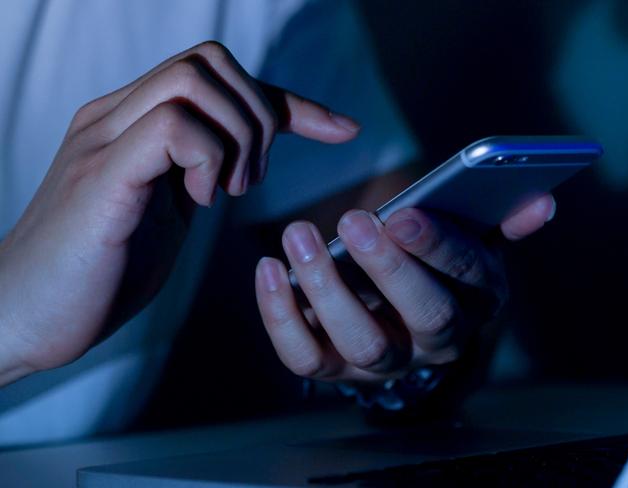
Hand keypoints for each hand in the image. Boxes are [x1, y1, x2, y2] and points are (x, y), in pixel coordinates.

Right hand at [0, 41, 358, 385]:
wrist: (25, 318)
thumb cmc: (97, 272)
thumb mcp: (166, 214)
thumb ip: (195, 177)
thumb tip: (237, 161)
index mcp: (134, 124)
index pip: (222, 80)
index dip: (292, 102)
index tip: (343, 130)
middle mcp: (116, 116)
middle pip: (211, 61)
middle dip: (260, 115)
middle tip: (249, 180)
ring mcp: (105, 140)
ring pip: (194, 79)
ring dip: (237, 136)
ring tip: (225, 191)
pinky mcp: (101, 176)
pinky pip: (173, 126)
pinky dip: (207, 158)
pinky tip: (197, 200)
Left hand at [255, 194, 554, 383]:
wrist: (402, 319)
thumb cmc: (433, 268)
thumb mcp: (471, 242)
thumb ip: (499, 222)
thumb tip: (541, 202)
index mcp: (474, 299)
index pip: (466, 275)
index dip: (436, 245)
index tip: (403, 214)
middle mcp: (434, 340)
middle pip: (422, 314)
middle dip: (387, 268)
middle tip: (352, 221)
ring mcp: (382, 360)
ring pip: (359, 340)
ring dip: (324, 288)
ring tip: (296, 235)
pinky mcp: (334, 368)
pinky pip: (304, 357)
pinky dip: (280, 316)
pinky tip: (268, 268)